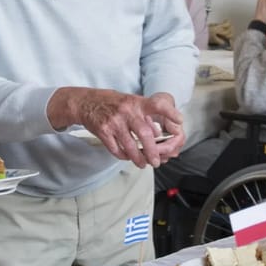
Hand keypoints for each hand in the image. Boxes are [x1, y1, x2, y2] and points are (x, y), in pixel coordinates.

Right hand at [50, 88, 184, 167]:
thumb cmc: (112, 102)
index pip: (157, 105)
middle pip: (145, 135)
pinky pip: (116, 149)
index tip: (179, 121)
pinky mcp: (103, 131)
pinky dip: (123, 156)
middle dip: (153, 152)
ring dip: (138, 159)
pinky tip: (126, 157)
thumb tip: (160, 132)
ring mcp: (114, 122)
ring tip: (142, 164)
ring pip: (130, 146)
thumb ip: (144, 113)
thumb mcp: (130, 101)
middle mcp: (126, 111)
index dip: (169, 113)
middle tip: (156, 162)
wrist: (85, 102)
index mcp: (136, 102)